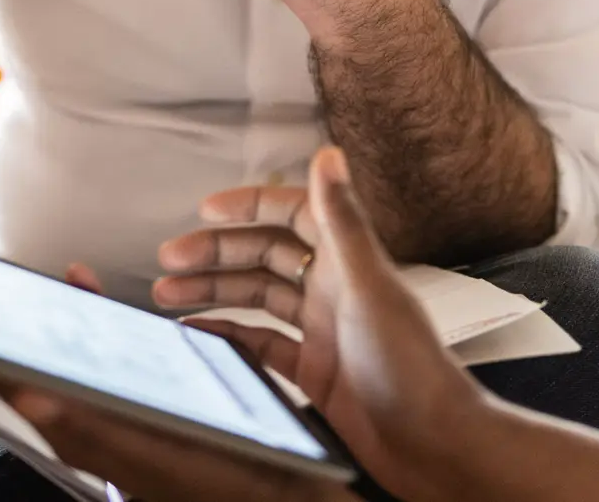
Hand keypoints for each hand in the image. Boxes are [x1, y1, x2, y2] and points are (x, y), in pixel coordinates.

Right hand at [15, 150, 489, 501]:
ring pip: (258, 299)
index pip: (292, 215)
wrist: (432, 445)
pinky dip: (229, 335)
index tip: (207, 207)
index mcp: (348, 262)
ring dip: (214, 292)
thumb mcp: (368, 286)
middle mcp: (334, 290)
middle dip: (217, 253)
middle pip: (265, 257)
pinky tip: (200, 332)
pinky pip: (261, 345)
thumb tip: (329, 153)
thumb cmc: (411, 368)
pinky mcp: (315, 373)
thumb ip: (343, 220)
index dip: (251, 205)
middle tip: (170, 257)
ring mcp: (323, 332)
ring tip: (166, 294)